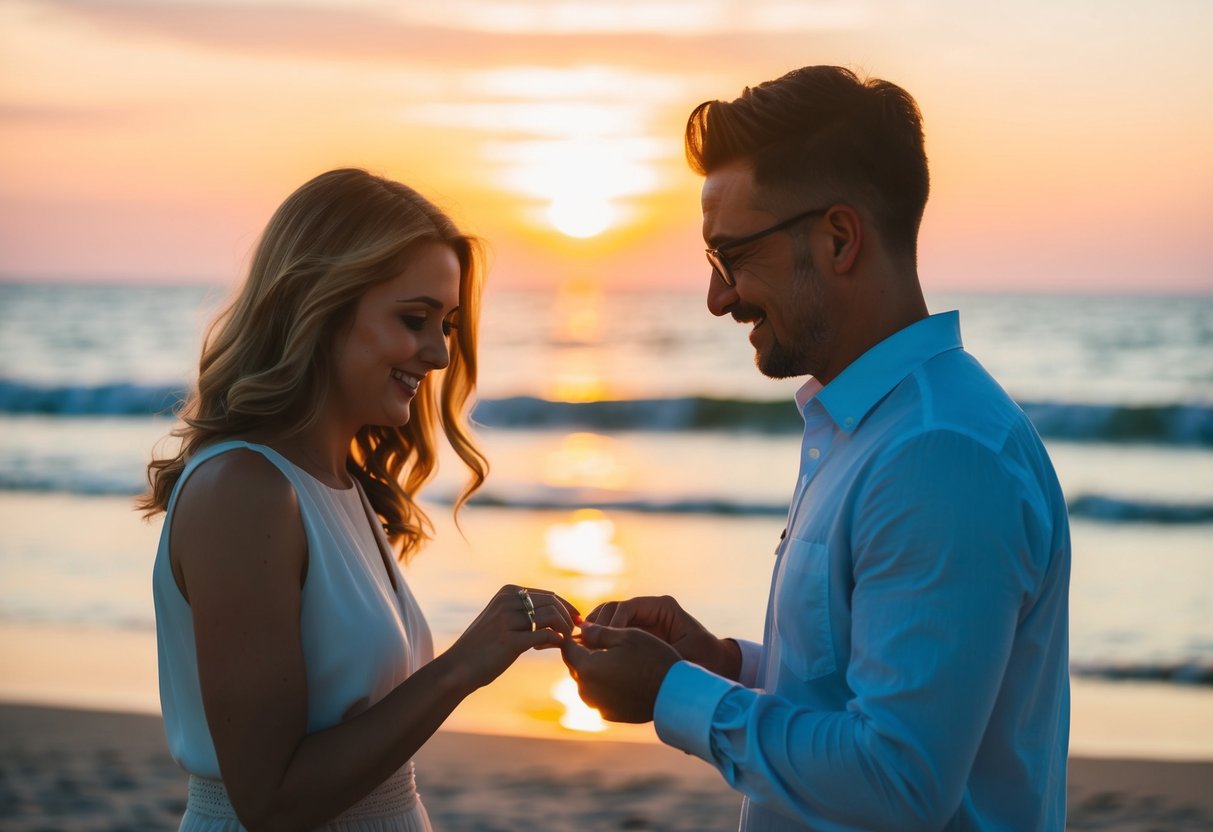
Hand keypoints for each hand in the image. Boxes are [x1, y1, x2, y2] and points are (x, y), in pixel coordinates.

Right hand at [445, 585, 578, 691]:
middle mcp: (507, 601)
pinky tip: (554, 646)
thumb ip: (523, 612)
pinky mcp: (510, 640)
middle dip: (569, 618)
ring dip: (564, 630)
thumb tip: (557, 613)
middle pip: (553, 603)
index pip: (548, 595)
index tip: (576, 621)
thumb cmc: (483, 646)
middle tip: (575, 632)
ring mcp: (508, 619)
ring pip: (551, 617)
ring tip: (562, 641)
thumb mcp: (501, 619)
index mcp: (507, 592)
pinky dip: (556, 640)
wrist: (459, 667)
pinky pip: (545, 635)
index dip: (567, 608)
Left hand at [560, 624, 679, 722]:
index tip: (586, 628)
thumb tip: (580, 627)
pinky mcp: (608, 714)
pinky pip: (597, 695)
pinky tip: (622, 675)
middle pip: (574, 665)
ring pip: (585, 680)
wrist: (674, 694)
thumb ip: (598, 632)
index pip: (567, 647)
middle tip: (602, 640)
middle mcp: (586, 690)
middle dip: (583, 651)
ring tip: (614, 657)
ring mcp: (596, 705)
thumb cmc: (652, 659)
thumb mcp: (627, 636)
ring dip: (593, 668)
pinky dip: (604, 684)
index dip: (573, 635)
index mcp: (587, 667)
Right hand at [586, 595, 740, 679]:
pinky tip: (590, 655)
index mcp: (663, 607)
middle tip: (585, 643)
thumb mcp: (684, 656)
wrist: (717, 666)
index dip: (612, 622)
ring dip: (594, 632)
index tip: (602, 640)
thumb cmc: (705, 660)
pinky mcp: (636, 635)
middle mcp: (650, 611)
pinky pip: (613, 633)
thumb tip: (627, 653)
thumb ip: (657, 652)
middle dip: (598, 625)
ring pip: (609, 619)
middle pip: (614, 609)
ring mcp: (642, 621)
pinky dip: (600, 641)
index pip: (628, 607)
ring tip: (582, 648)